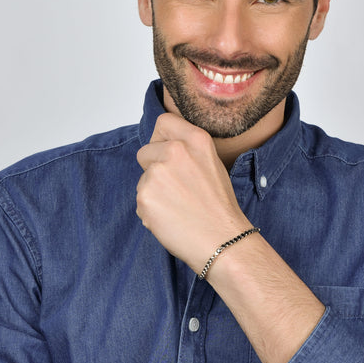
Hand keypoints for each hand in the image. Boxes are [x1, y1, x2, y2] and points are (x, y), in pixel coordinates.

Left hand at [136, 113, 250, 273]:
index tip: (165, 151)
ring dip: (153, 192)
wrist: (223, 241)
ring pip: (142, 179)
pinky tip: (171, 218)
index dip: (161, 138)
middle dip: (153, 168)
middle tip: (176, 188)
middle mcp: (175, 150)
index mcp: (195, 139)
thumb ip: (187, 149)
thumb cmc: (220, 207)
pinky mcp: (145, 195)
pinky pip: (140, 200)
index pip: (163, 121)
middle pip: (145, 152)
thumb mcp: (211, 162)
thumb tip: (162, 147)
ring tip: (178, 207)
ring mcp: (158, 172)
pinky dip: (151, 210)